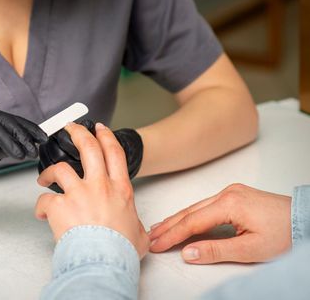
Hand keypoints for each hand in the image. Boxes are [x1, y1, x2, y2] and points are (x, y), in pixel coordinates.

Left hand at [35, 122, 149, 257]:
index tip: (100, 129)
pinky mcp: (59, 205)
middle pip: (88, 148)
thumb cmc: (120, 250)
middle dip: (78, 132)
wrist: (103, 261)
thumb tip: (135, 229)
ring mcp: (78, 193)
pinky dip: (41, 206)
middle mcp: (99, 186)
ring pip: (60, 168)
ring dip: (49, 172)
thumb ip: (136, 226)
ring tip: (44, 178)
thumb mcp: (139, 234)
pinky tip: (42, 213)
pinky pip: (44, 200)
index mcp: (119, 190)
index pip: (113, 153)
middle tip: (70, 128)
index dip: (106, 136)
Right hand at [149, 183, 291, 263]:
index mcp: (229, 203)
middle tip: (150, 237)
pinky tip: (182, 220)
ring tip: (159, 229)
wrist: (305, 220)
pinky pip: (205, 205)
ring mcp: (230, 192)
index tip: (156, 244)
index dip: (172, 235)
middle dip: (168, 225)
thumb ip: (215, 250)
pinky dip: (190, 214)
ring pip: (195, 207)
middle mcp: (226, 193)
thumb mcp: (250, 249)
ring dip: (177, 219)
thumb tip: (187, 253)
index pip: (191, 222)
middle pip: (189, 211)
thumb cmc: (284, 234)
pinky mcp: (234, 195)